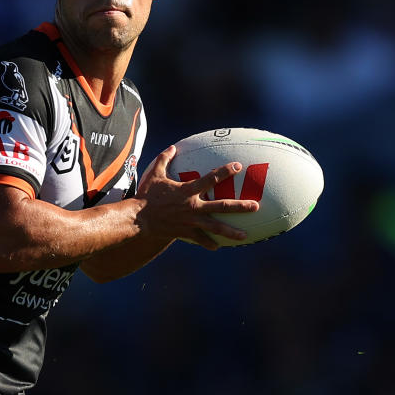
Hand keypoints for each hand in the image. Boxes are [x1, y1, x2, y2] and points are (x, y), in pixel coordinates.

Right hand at [135, 145, 258, 249]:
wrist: (138, 219)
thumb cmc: (147, 195)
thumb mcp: (155, 175)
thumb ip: (164, 160)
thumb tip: (172, 147)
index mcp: (187, 190)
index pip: (210, 178)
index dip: (225, 171)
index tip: (238, 167)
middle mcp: (193, 206)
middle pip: (221, 206)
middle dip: (240, 206)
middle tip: (255, 206)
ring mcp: (191, 221)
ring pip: (215, 227)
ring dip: (231, 231)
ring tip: (245, 235)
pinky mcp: (185, 232)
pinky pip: (200, 239)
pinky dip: (208, 243)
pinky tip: (217, 247)